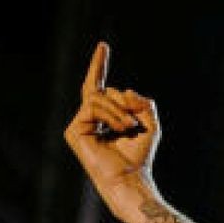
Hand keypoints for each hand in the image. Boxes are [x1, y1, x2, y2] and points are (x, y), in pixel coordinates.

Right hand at [63, 42, 160, 213]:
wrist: (130, 177)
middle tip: (135, 122)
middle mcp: (90, 118)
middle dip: (125, 102)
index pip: (100, 86)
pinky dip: (112, 115)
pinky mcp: (73, 130)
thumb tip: (124, 90)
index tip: (103, 45)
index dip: (99, 65)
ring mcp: (79, 124)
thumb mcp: (150, 123)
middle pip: (104, 90)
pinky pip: (93, 106)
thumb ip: (142, 102)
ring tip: (130, 127)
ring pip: (100, 97)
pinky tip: (120, 129)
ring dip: (120, 111)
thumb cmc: (139, 155)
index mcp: (105, 116)